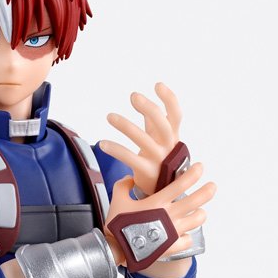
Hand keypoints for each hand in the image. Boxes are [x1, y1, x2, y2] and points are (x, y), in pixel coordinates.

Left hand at [99, 81, 185, 197]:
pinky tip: (102, 143)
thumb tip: (140, 100)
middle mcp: (168, 146)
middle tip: (133, 95)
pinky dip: (115, 149)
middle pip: (162, 125)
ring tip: (109, 116)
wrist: (164, 192)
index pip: (176, 114)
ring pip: (142, 140)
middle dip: (149, 109)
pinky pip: (129, 158)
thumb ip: (152, 122)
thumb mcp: (160, 140)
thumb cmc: (160, 160)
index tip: (157, 85)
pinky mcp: (146, 172)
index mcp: (173, 136)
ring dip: (125, 126)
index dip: (169, 99)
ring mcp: (158, 159)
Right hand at [104, 163, 216, 273]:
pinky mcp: (172, 247)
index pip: (181, 184)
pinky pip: (188, 240)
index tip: (200, 167)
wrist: (116, 250)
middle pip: (196, 201)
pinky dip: (187, 236)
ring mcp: (173, 232)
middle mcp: (169, 215)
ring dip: (200, 214)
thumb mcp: (117, 200)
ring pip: (197, 220)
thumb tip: (131, 178)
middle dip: (207, 191)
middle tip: (212, 186)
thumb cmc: (116, 225)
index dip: (193, 173)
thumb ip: (124, 185)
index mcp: (157, 202)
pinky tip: (184, 234)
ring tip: (199, 212)